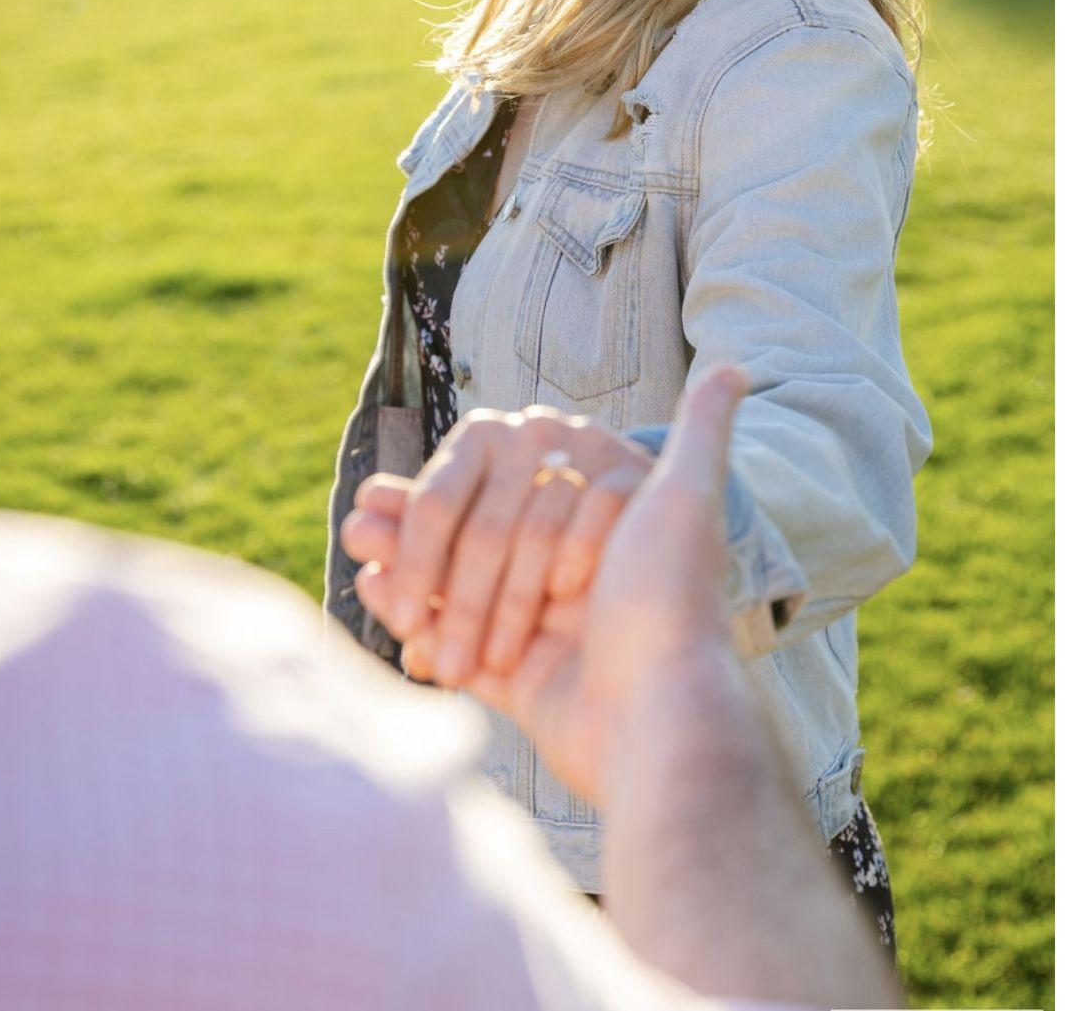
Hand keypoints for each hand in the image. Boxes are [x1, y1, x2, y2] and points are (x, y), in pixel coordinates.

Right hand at [352, 367, 746, 808]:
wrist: (664, 720)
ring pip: (458, 586)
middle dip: (417, 543)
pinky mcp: (523, 679)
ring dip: (404, 571)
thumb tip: (735, 367)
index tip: (381, 500)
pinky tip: (374, 593)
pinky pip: (456, 640)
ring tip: (353, 550)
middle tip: (355, 531)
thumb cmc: (670, 600)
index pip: (499, 497)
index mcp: (597, 520)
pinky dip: (414, 620)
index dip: (438, 504)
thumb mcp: (686, 500)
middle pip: (473, 543)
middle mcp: (571, 566)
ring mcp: (543, 623)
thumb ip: (702, 431)